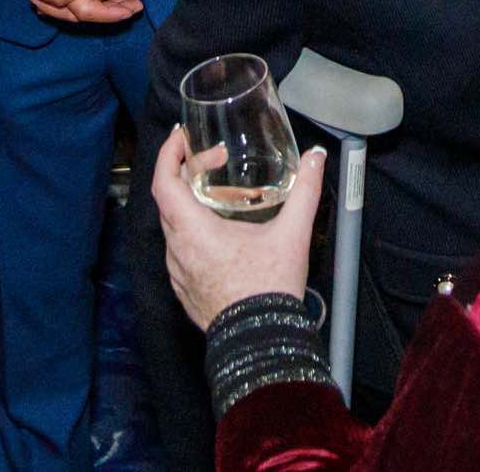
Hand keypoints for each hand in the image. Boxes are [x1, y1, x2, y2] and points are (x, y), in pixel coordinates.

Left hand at [150, 130, 325, 330]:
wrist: (262, 342)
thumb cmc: (270, 288)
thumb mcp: (292, 234)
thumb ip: (305, 191)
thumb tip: (316, 159)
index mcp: (194, 232)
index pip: (163, 183)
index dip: (168, 155)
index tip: (182, 138)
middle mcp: (178, 251)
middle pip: (168, 201)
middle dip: (188, 175)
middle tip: (215, 162)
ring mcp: (179, 274)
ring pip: (175, 228)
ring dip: (193, 206)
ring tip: (226, 199)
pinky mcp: (185, 291)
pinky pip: (181, 252)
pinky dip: (194, 233)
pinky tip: (223, 235)